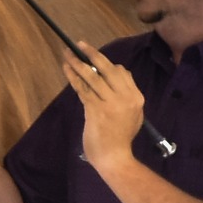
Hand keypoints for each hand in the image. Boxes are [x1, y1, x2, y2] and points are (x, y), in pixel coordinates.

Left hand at [64, 41, 146, 173]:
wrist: (115, 158)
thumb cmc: (121, 138)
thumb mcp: (133, 116)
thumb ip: (125, 97)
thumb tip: (118, 77)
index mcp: (136, 97)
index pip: (122, 73)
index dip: (107, 65)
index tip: (94, 60)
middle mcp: (125, 97)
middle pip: (108, 69)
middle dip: (93, 54)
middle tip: (80, 44)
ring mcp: (111, 103)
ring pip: (92, 76)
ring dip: (77, 63)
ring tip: (67, 53)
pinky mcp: (95, 109)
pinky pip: (82, 88)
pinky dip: (73, 77)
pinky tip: (66, 68)